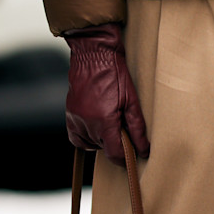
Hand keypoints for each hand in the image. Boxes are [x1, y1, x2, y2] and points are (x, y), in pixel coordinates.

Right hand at [64, 23, 148, 162]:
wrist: (94, 54)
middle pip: (103, 147)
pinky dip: (87, 137)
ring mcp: (75, 119)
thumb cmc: (115, 73)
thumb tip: (144, 149)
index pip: (114, 153)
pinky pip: (77, 137)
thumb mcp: (132, 100)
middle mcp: (86, 122)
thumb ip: (137, 128)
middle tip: (123, 128)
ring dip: (101, 139)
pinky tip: (96, 127)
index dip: (125, 159)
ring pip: (90, 143)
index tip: (132, 157)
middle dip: (115, 143)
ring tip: (111, 123)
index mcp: (104, 120)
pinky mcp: (69, 114)